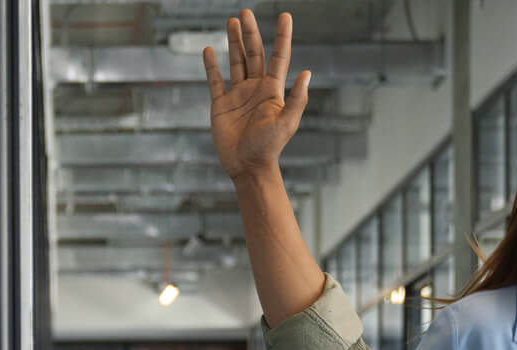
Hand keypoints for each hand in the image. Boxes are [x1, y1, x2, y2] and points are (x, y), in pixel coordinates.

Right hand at [203, 10, 310, 181]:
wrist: (248, 167)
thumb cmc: (269, 147)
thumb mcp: (286, 123)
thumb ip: (296, 99)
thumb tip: (307, 74)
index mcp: (273, 91)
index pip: (279, 57)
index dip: (282, 37)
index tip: (286, 16)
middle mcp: (256, 89)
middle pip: (253, 53)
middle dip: (250, 33)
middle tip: (245, 12)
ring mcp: (238, 95)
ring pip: (235, 62)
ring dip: (234, 42)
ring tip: (232, 22)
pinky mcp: (221, 104)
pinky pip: (215, 80)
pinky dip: (211, 65)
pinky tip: (209, 49)